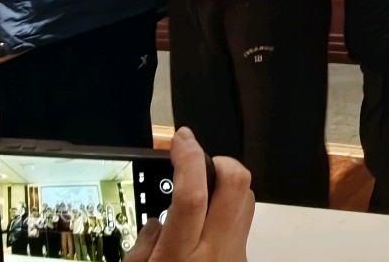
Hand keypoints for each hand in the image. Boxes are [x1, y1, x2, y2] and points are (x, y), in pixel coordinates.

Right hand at [123, 127, 251, 261]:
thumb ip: (143, 246)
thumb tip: (157, 220)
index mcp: (179, 255)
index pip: (192, 196)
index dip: (188, 159)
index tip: (182, 139)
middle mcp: (215, 249)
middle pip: (236, 184)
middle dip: (219, 161)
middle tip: (197, 163)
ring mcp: (235, 251)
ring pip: (246, 196)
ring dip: (226, 183)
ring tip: (201, 190)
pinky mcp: (244, 254)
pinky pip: (244, 218)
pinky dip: (228, 206)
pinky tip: (207, 217)